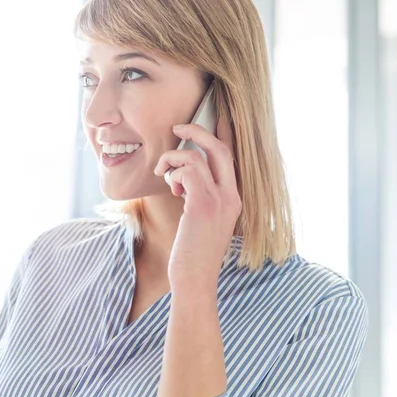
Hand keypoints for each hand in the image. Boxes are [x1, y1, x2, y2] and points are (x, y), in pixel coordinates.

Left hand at [153, 116, 241, 287]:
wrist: (195, 279)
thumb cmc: (194, 254)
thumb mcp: (203, 222)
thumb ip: (200, 199)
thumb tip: (184, 180)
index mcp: (233, 199)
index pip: (232, 159)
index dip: (226, 135)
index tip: (218, 118)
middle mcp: (231, 196)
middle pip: (219, 149)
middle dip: (197, 131)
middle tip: (178, 128)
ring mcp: (219, 200)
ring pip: (196, 157)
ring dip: (173, 158)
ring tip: (164, 173)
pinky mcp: (202, 205)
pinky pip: (186, 171)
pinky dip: (172, 173)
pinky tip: (169, 187)